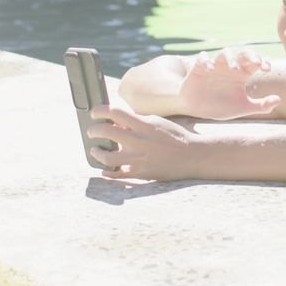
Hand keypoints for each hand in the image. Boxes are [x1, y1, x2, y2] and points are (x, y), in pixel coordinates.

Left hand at [87, 105, 202, 180]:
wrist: (193, 156)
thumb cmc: (175, 136)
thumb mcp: (157, 122)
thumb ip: (137, 121)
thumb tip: (117, 122)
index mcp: (144, 125)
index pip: (115, 112)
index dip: (99, 111)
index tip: (94, 113)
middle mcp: (139, 141)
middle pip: (106, 132)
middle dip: (94, 130)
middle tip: (92, 131)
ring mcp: (139, 158)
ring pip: (107, 157)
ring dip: (96, 153)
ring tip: (95, 150)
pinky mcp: (141, 173)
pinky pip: (118, 174)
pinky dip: (108, 173)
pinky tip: (105, 170)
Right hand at [178, 48, 280, 119]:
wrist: (196, 108)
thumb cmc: (221, 105)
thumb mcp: (243, 107)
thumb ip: (261, 105)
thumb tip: (279, 100)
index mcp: (242, 74)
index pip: (255, 62)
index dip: (263, 62)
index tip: (267, 69)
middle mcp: (229, 67)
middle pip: (242, 53)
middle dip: (250, 55)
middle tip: (256, 62)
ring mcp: (215, 66)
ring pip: (224, 53)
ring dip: (231, 58)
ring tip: (234, 69)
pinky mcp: (199, 68)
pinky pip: (202, 58)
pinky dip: (206, 61)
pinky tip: (210, 69)